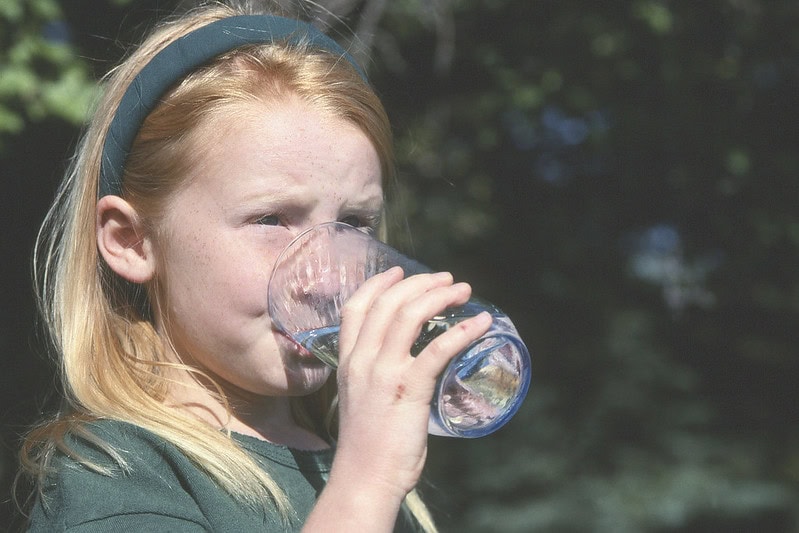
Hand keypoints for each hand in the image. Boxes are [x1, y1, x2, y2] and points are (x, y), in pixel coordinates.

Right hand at [305, 267, 491, 530]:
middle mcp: (362, 360)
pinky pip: (438, 349)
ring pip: (410, 315)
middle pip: (389, 302)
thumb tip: (411, 364)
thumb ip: (378, 376)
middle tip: (448, 280)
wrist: (365, 477)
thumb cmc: (368, 444)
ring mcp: (383, 372)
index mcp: (347, 361)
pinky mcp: (409, 388)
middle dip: (421, 283)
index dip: (378, 283)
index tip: (399, 271)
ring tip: (463, 291)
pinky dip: (463, 331)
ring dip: (440, 296)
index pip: (355, 307)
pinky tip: (481, 324)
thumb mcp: (361, 398)